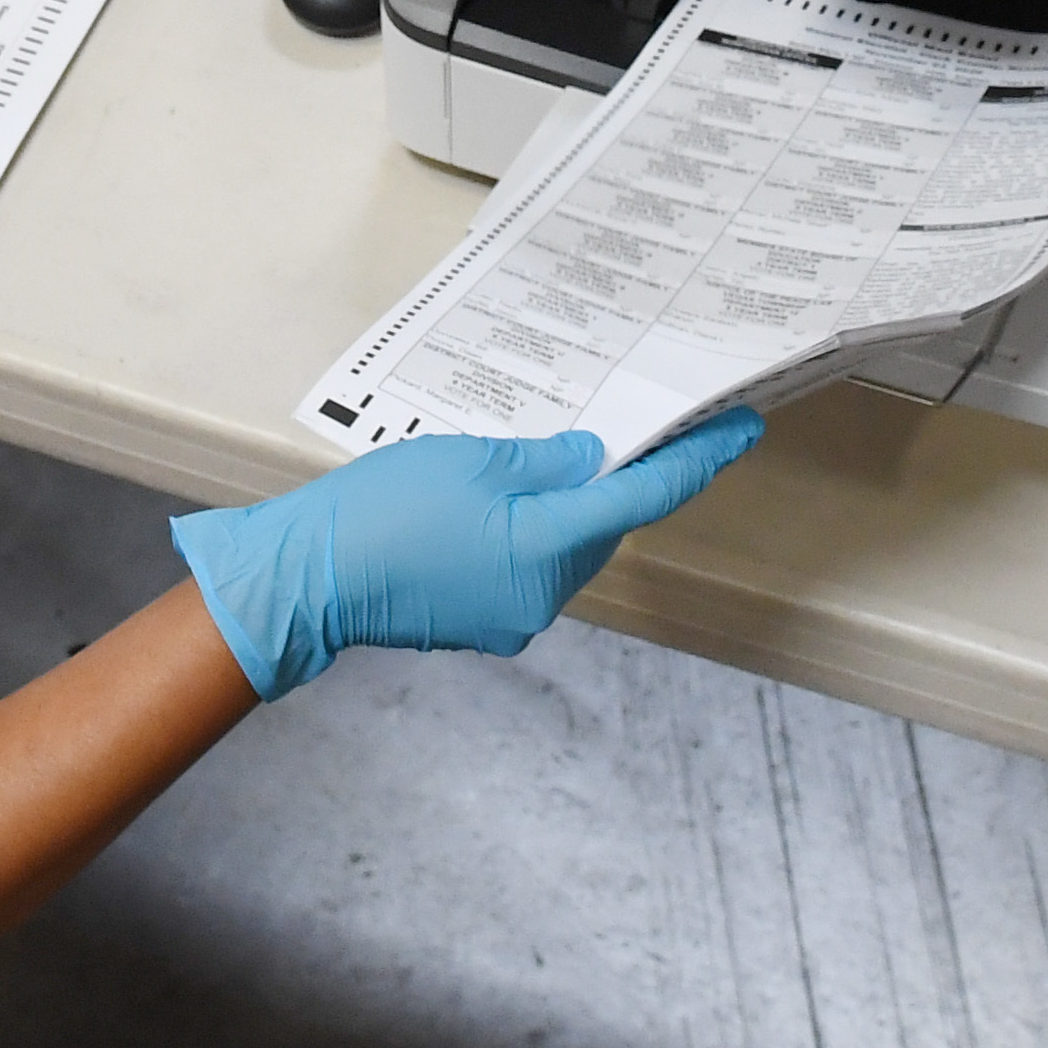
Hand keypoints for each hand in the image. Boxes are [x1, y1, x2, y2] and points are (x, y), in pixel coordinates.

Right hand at [167, 412, 763, 701]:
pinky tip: (495, 500)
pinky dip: (526, 532)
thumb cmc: (382, 511)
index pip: (642, 497)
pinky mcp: (482, 621)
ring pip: (565, 549)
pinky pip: (526, 568)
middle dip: (616, 480)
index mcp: (545, 547)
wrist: (307, 579)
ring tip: (535, 459)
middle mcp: (542, 594)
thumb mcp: (469, 461)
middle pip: (603, 527)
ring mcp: (512, 616)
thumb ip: (543, 461)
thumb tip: (592, 461)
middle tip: (626, 426)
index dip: (697, 461)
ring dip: (564, 508)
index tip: (741, 429)